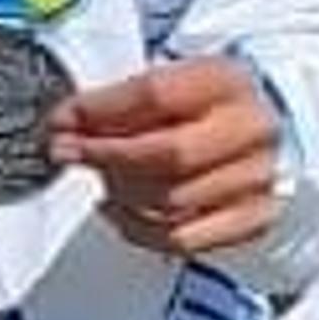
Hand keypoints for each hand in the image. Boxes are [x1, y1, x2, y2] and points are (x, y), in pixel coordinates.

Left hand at [53, 57, 283, 256]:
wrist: (256, 129)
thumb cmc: (196, 107)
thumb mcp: (160, 84)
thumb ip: (115, 101)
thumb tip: (66, 126)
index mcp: (226, 81)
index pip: (155, 95)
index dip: (98, 110)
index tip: (62, 120)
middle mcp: (250, 129)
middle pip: (168, 153)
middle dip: (105, 156)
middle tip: (68, 152)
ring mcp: (256, 177)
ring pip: (171, 202)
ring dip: (120, 193)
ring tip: (104, 177)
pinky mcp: (252, 218)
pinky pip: (182, 238)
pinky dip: (139, 228)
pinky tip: (121, 208)